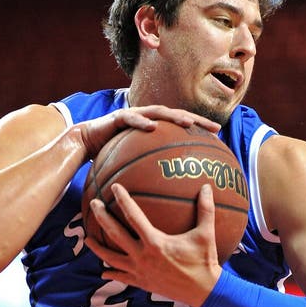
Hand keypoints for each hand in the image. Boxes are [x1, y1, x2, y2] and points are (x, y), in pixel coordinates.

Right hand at [78, 106, 219, 158]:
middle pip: (178, 116)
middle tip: (215, 128)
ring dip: (174, 117)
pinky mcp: (118, 117)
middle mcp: (148, 119)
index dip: (201, 130)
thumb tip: (171, 194)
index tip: (219, 137)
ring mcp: (134, 115)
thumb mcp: (136, 166)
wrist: (86, 143)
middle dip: (197, 120)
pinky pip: (131, 119)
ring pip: (159, 112)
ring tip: (188, 123)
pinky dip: (141, 121)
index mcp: (156, 129)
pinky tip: (151, 127)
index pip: (182, 128)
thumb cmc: (112, 157)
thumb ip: (152, 172)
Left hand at [85, 183, 221, 306]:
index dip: (123, 199)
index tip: (115, 187)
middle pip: (115, 234)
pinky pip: (121, 277)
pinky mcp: (142, 283)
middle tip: (93, 204)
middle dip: (102, 217)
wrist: (204, 291)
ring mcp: (140, 271)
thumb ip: (206, 209)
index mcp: (155, 242)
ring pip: (111, 258)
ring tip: (88, 239)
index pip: (133, 216)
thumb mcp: (205, 233)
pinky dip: (111, 273)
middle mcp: (142, 256)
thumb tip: (208, 186)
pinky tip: (104, 270)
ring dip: (98, 248)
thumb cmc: (204, 261)